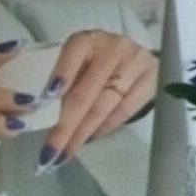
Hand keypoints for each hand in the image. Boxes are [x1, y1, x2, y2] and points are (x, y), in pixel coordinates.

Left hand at [44, 30, 155, 161]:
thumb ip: (62, 80)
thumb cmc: (94, 63)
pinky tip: (89, 139)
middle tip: (48, 154)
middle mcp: (114, 47)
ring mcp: (136, 63)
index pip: (72, 55)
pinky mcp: (153, 79)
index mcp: (88, 40)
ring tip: (63, 155)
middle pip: (86, 92)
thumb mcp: (76, 62)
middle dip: (64, 127)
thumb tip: (42, 113)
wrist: (136, 58)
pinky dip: (103, 128)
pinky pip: (124, 111)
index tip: (45, 100)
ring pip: (104, 106)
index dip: (60, 75)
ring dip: (81, 135)